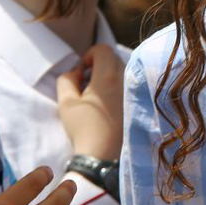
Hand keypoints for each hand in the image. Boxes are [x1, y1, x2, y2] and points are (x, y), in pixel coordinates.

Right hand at [56, 44, 124, 160]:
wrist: (104, 156)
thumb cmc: (84, 128)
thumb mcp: (66, 102)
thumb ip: (66, 79)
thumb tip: (76, 71)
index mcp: (108, 76)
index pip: (102, 49)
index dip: (88, 55)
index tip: (82, 72)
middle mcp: (126, 79)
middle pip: (114, 58)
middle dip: (98, 65)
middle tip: (86, 84)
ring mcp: (135, 91)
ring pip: (123, 71)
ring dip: (108, 76)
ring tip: (97, 96)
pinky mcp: (139, 103)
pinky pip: (129, 84)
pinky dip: (118, 88)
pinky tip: (109, 105)